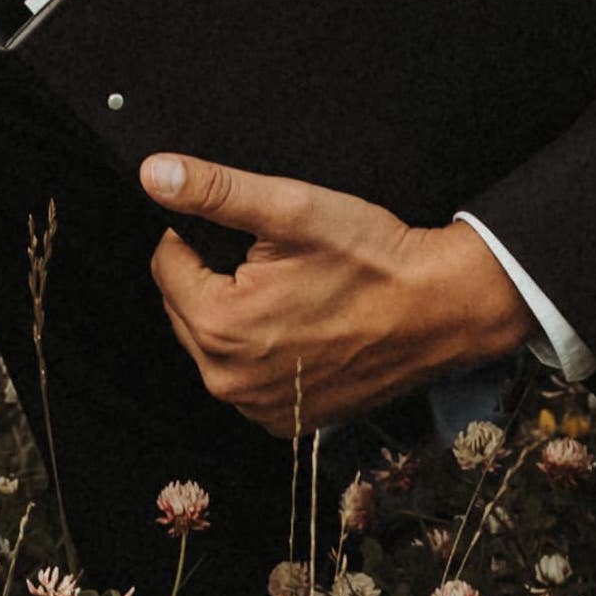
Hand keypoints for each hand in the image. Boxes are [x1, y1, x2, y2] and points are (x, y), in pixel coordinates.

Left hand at [139, 153, 527, 433]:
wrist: (441, 311)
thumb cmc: (370, 258)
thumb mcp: (290, 209)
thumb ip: (215, 191)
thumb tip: (154, 174)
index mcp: (219, 327)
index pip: (166, 264)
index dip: (198, 236)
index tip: (249, 234)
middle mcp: (229, 381)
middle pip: (185, 306)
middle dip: (215, 277)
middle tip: (274, 260)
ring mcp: (260, 408)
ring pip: (214, 341)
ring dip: (236, 313)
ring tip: (291, 290)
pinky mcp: (288, 421)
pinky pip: (247, 375)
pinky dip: (262, 350)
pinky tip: (301, 325)